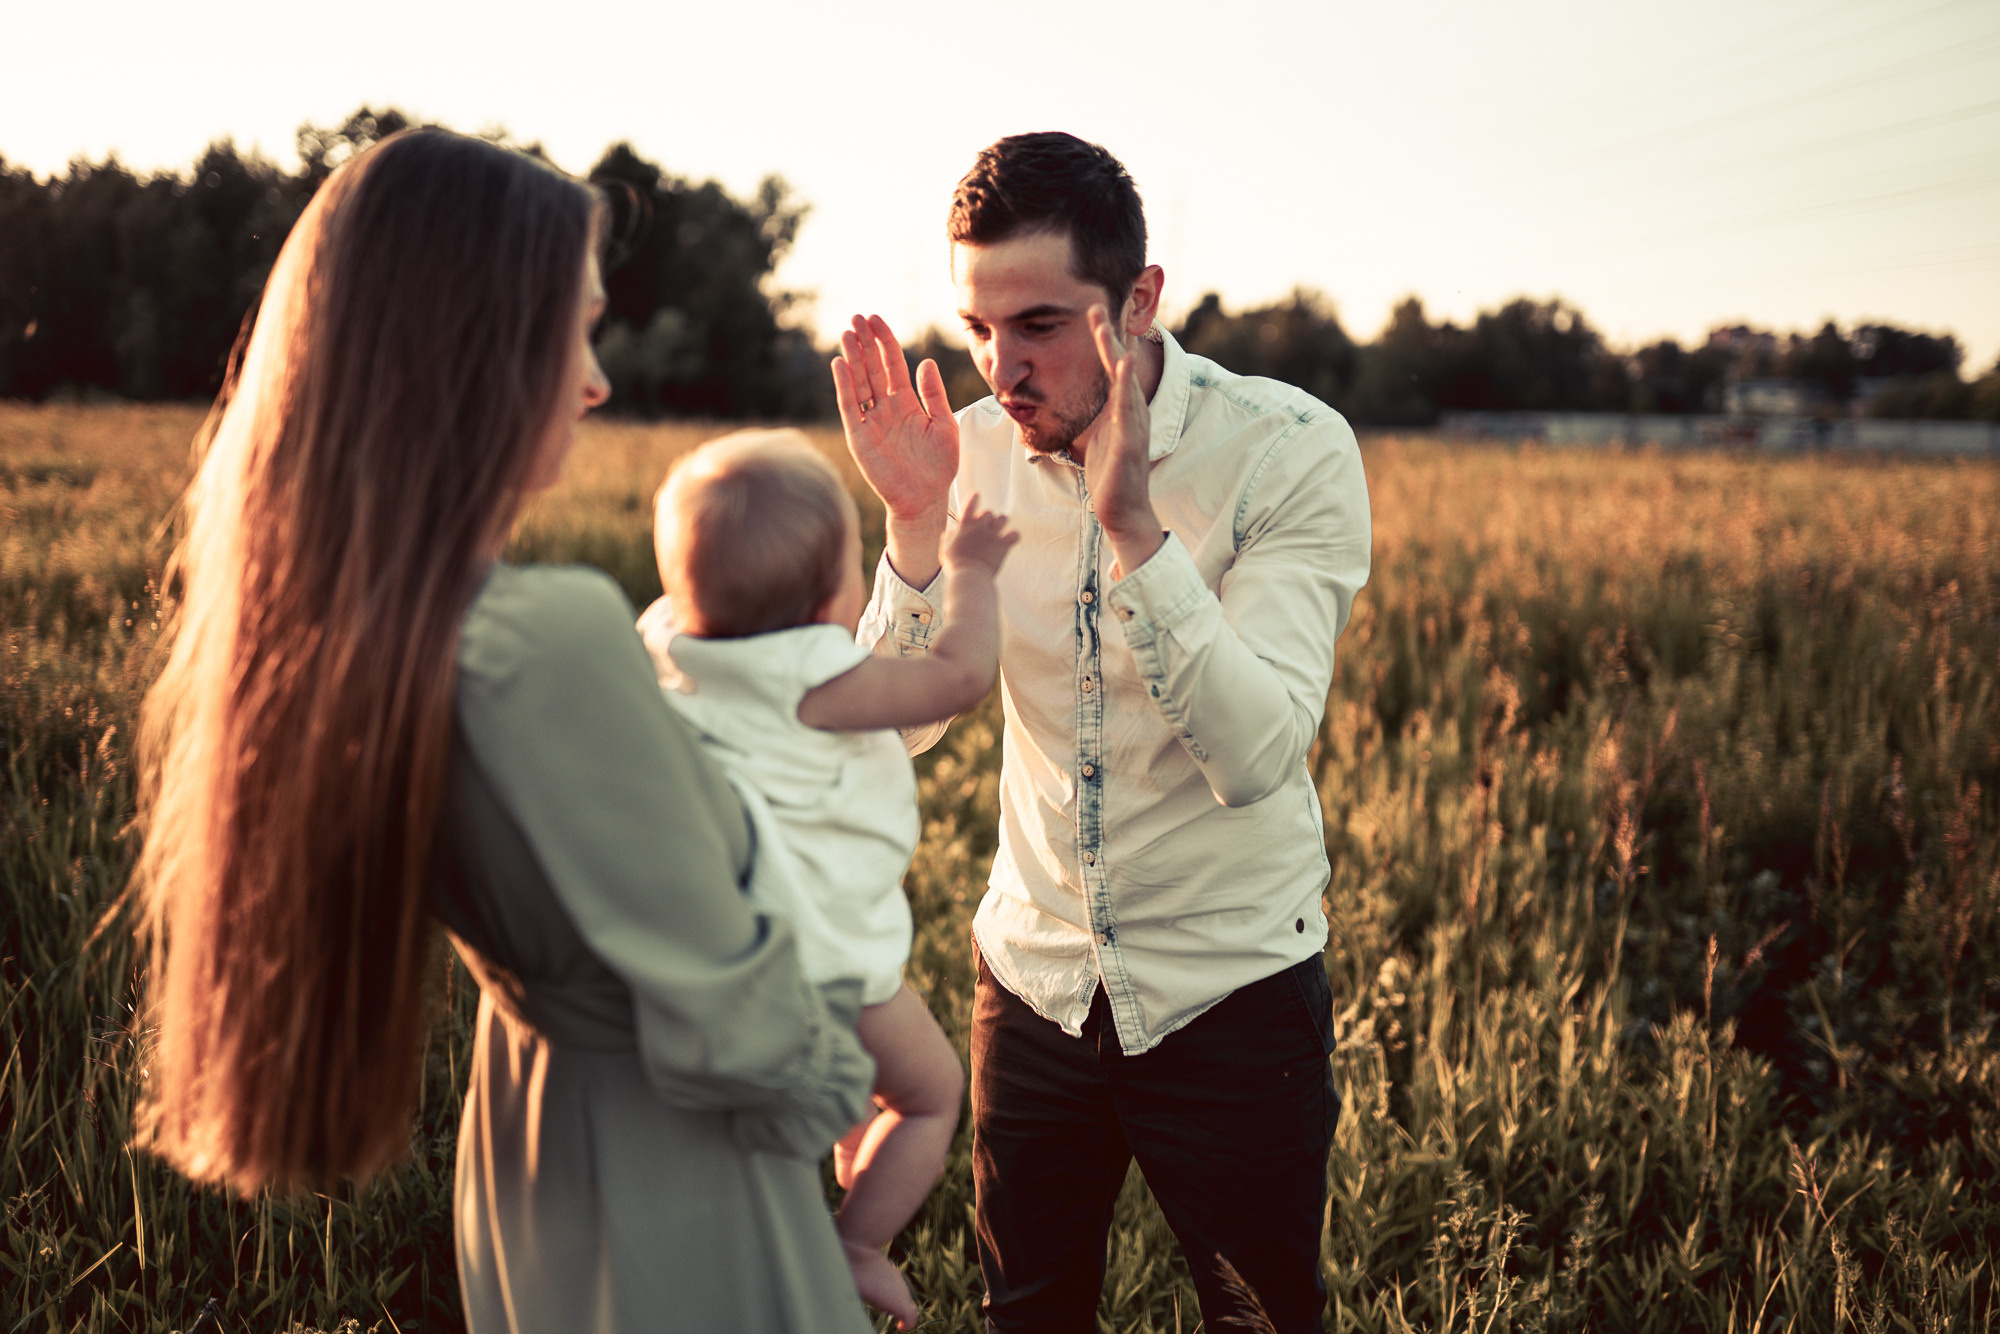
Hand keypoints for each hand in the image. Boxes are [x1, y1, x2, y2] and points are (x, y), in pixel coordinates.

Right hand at [832, 315, 958, 526]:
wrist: (925, 499)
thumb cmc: (939, 466)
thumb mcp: (944, 425)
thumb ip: (934, 394)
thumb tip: (926, 361)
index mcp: (907, 403)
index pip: (892, 364)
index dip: (885, 342)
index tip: (876, 319)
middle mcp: (886, 408)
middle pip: (872, 368)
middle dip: (865, 343)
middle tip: (857, 318)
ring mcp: (871, 421)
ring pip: (859, 383)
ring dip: (852, 358)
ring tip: (847, 334)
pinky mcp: (860, 437)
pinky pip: (850, 407)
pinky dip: (844, 386)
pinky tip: (840, 364)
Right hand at [942, 495, 1019, 577]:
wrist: (969, 577)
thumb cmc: (955, 565)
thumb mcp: (945, 550)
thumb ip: (948, 538)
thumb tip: (950, 532)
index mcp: (964, 526)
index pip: (970, 504)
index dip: (974, 498)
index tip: (976, 495)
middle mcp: (979, 527)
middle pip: (988, 512)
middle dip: (988, 517)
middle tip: (986, 526)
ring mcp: (992, 535)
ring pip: (1003, 518)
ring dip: (1001, 522)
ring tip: (999, 528)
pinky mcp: (1003, 545)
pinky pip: (1015, 535)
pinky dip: (1013, 536)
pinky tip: (1010, 540)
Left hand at [1085, 305, 1163, 573]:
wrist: (1122, 510)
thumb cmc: (1109, 474)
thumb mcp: (1097, 435)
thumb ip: (1096, 415)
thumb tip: (1076, 399)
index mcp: (1121, 409)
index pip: (1111, 367)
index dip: (1103, 340)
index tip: (1092, 313)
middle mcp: (1131, 411)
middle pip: (1119, 365)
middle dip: (1107, 335)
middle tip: (1094, 306)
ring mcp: (1133, 424)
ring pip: (1124, 381)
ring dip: (1115, 351)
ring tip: (1106, 325)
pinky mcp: (1130, 441)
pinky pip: (1128, 409)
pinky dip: (1127, 385)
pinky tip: (1123, 365)